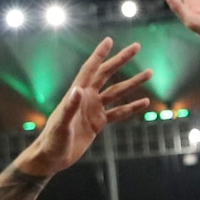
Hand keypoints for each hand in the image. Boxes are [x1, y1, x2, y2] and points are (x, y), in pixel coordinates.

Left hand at [19, 38, 152, 176]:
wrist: (51, 158)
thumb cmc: (52, 142)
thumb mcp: (61, 126)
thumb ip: (69, 107)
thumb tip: (78, 89)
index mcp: (77, 95)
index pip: (90, 69)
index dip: (99, 55)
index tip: (109, 40)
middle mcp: (86, 98)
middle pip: (106, 74)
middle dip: (121, 60)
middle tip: (136, 47)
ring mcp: (93, 109)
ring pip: (117, 92)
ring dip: (132, 83)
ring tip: (148, 73)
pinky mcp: (98, 122)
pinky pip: (118, 112)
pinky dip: (131, 107)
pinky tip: (144, 102)